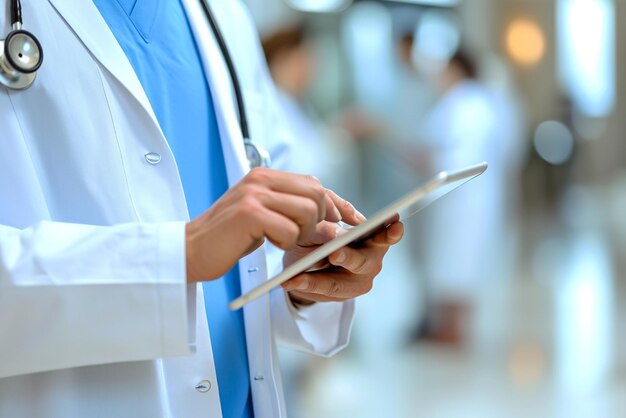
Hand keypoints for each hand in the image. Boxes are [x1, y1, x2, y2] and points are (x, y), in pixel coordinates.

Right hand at [185, 168, 363, 282]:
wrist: (190, 250)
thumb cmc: (230, 238)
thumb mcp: (265, 219)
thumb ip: (294, 212)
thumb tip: (334, 223)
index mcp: (265, 177)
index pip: (314, 184)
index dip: (338, 202)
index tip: (355, 219)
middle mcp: (261, 180)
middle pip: (316, 194)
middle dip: (321, 220)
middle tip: (310, 238)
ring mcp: (254, 195)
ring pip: (307, 211)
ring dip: (304, 234)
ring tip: (285, 242)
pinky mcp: (249, 214)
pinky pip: (289, 229)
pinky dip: (286, 243)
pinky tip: (270, 244)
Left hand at [282, 217, 403, 304]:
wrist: (303, 261)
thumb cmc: (318, 236)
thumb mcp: (317, 225)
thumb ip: (326, 226)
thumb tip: (337, 235)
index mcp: (371, 237)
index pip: (384, 235)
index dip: (391, 232)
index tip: (395, 224)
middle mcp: (371, 260)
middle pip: (363, 261)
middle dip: (348, 257)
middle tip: (335, 253)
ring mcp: (358, 281)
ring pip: (339, 283)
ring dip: (317, 280)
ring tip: (297, 277)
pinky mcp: (342, 296)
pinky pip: (321, 292)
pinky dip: (304, 286)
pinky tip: (289, 282)